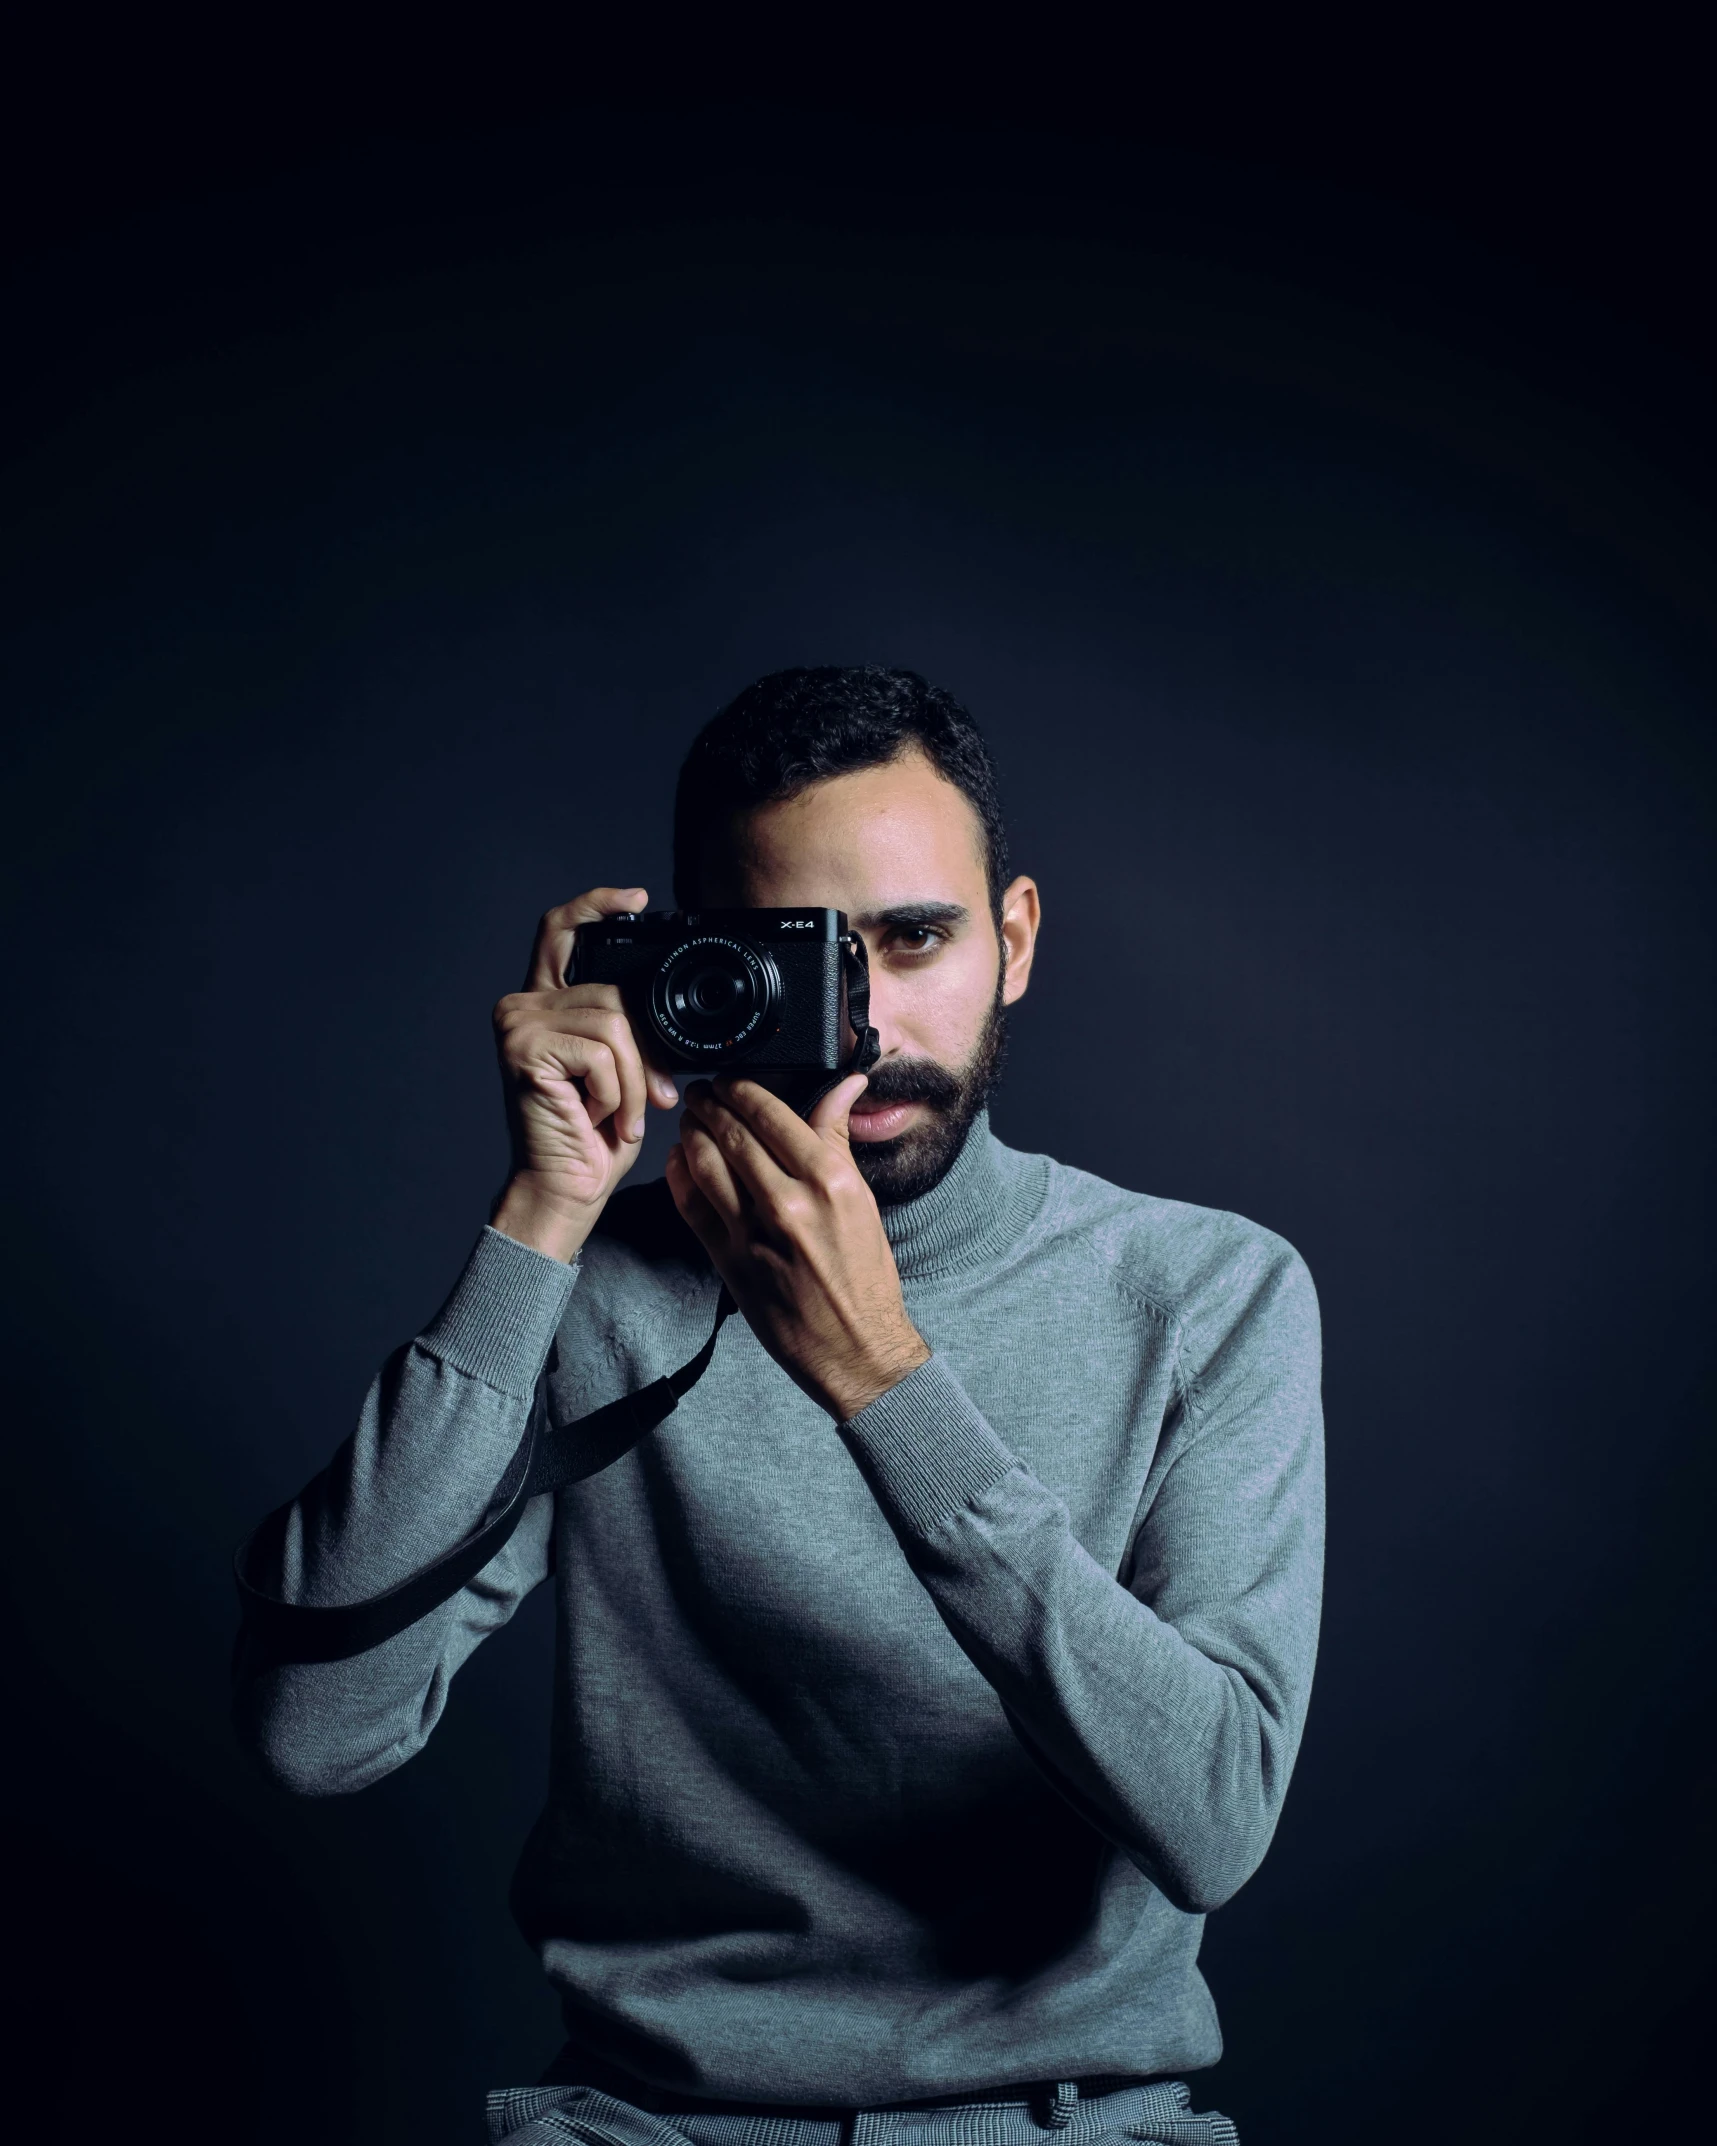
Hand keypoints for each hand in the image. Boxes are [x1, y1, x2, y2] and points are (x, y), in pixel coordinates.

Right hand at [489, 887, 680, 1260]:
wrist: (567, 1188)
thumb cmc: (596, 1136)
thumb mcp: (622, 1068)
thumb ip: (626, 1025)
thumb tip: (663, 1002)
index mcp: (546, 1002)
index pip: (561, 930)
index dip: (596, 905)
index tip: (636, 898)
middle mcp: (523, 1005)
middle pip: (613, 992)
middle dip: (647, 1050)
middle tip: (653, 1095)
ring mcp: (518, 1025)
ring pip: (615, 1023)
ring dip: (634, 1079)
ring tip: (621, 1113)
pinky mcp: (524, 1050)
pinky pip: (602, 1053)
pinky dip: (617, 1091)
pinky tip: (598, 1116)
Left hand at [665, 1074, 930, 1420]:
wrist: (855, 1348)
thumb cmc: (865, 1276)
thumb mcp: (862, 1200)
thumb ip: (838, 1139)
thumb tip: (845, 1084)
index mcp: (829, 1182)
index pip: (773, 1115)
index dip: (742, 1089)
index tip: (731, 1078)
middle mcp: (788, 1203)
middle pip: (733, 1134)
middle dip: (709, 1105)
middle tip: (700, 1091)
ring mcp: (753, 1232)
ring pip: (705, 1163)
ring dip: (691, 1133)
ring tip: (689, 1118)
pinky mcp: (728, 1260)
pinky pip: (691, 1205)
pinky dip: (679, 1176)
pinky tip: (678, 1160)